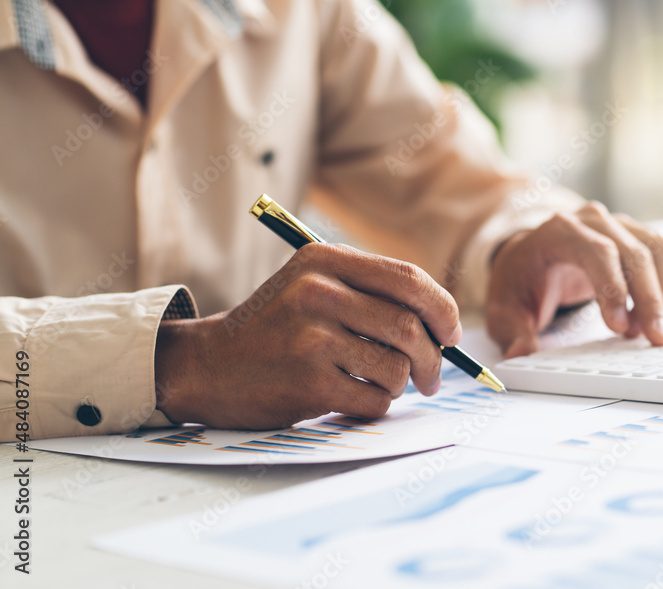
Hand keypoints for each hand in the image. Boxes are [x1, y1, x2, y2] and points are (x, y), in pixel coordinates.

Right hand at [153, 244, 460, 428]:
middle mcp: (317, 291)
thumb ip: (370, 292)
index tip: (451, 335)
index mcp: (324, 260)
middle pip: (410, 325)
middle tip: (433, 376)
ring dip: (402, 385)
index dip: (443, 310)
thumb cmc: (274, 329)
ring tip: (384, 386)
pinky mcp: (308, 382)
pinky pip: (374, 399)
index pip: (410, 279)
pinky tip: (355, 399)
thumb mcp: (312, 285)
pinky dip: (376, 405)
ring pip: (397, 367)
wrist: (207, 366)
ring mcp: (311, 338)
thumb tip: (444, 323)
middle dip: (434, 358)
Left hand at [487, 202, 662, 357]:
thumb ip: (511, 331)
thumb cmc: (519, 280)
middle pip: (634, 252)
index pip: (596, 251)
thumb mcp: (503, 308)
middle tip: (654, 338)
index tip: (620, 327)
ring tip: (648, 333)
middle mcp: (594, 221)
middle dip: (649, 299)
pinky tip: (653, 319)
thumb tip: (520, 353)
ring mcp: (619, 226)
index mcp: (559, 230)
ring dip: (662, 294)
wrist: (530, 256)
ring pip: (659, 250)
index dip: (613, 288)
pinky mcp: (637, 237)